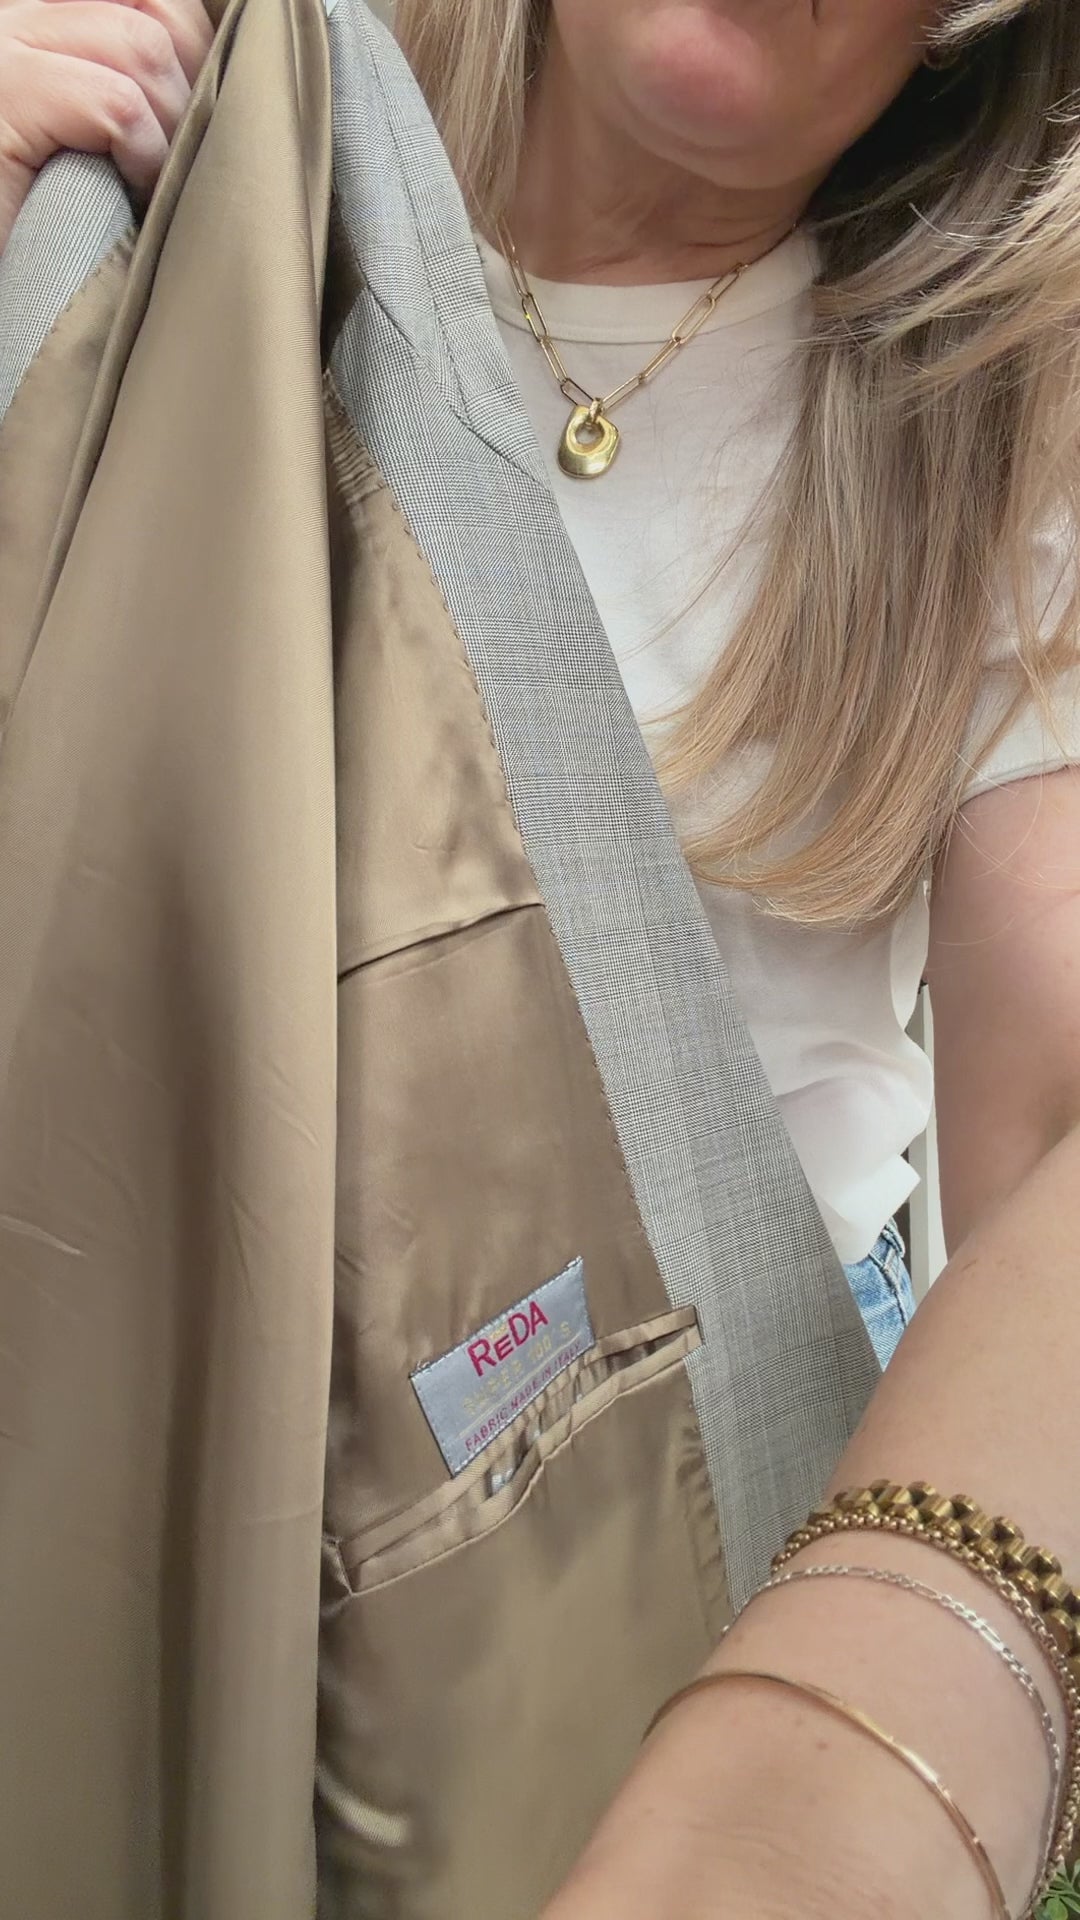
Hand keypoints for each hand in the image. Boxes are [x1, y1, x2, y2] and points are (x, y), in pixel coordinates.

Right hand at [0, 0, 212, 251]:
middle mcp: (18, 17)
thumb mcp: (83, 134)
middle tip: (186, 157)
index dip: (192, 46)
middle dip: (193, 85)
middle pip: (154, 11)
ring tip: (154, 179)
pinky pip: (116, 105)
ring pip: (142, 45)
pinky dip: (143, 153)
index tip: (202, 114)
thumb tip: (210, 92)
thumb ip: (125, 91)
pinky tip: (129, 190)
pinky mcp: (8, 101)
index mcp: (40, 19)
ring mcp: (8, 52)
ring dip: (170, 124)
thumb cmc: (27, 212)